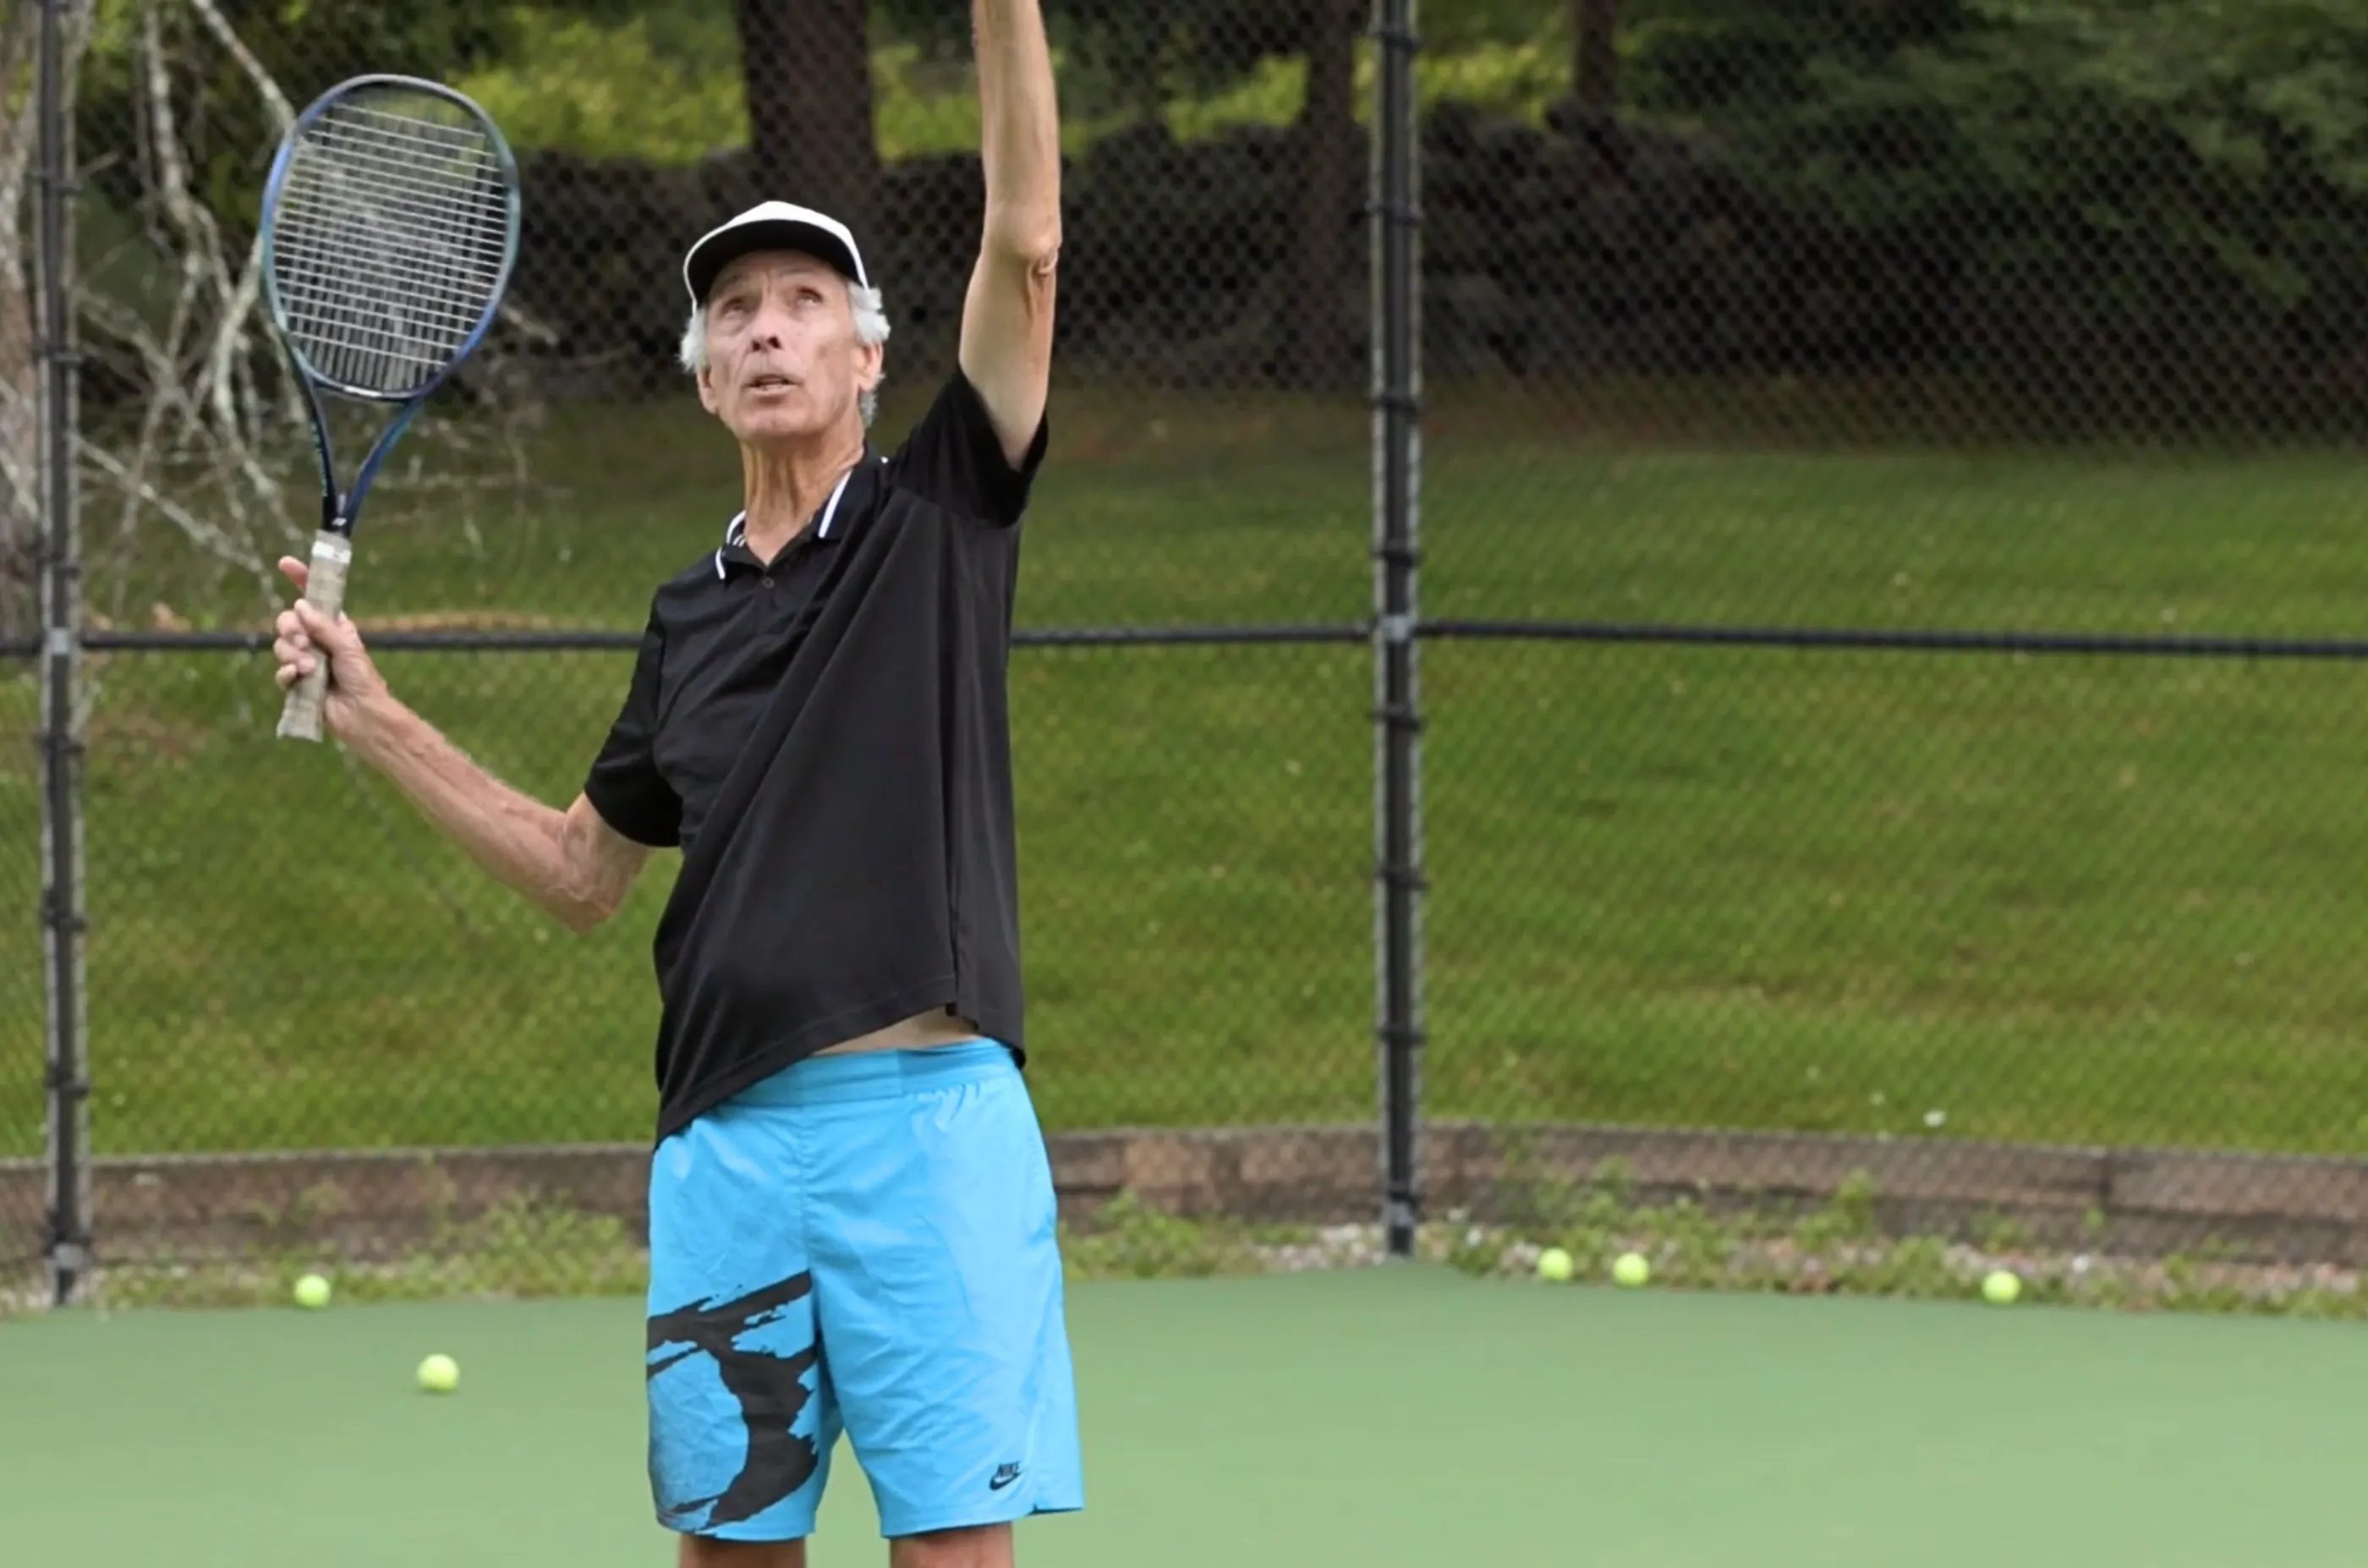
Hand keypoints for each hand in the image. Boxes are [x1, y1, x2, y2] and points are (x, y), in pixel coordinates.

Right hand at [273, 555, 389, 742]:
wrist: (362, 713)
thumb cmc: (363, 679)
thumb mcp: (347, 647)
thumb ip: (323, 626)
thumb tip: (300, 606)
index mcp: (332, 627)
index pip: (313, 598)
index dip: (300, 579)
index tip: (285, 563)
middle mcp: (316, 641)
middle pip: (287, 620)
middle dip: (290, 628)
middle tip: (303, 641)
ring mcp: (304, 661)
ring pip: (281, 645)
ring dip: (292, 654)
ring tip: (309, 668)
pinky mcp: (296, 683)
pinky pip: (280, 671)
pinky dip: (286, 673)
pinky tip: (298, 677)